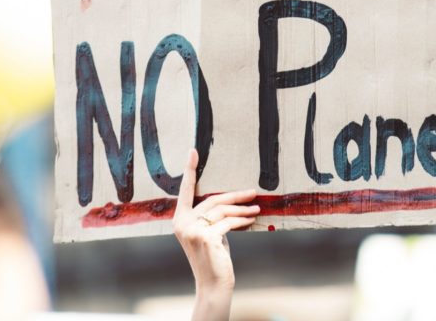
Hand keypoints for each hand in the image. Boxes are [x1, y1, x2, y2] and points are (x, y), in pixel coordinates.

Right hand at [174, 148, 258, 320]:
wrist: (213, 284)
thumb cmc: (213, 258)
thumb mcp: (209, 233)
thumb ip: (211, 217)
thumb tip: (230, 200)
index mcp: (179, 219)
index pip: (185, 190)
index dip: (190, 170)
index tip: (193, 151)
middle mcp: (182, 223)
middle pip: (212, 200)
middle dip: (235, 195)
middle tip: (252, 191)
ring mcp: (192, 230)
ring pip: (222, 210)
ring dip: (242, 209)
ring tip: (256, 208)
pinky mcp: (206, 237)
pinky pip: (228, 223)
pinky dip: (242, 220)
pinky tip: (251, 219)